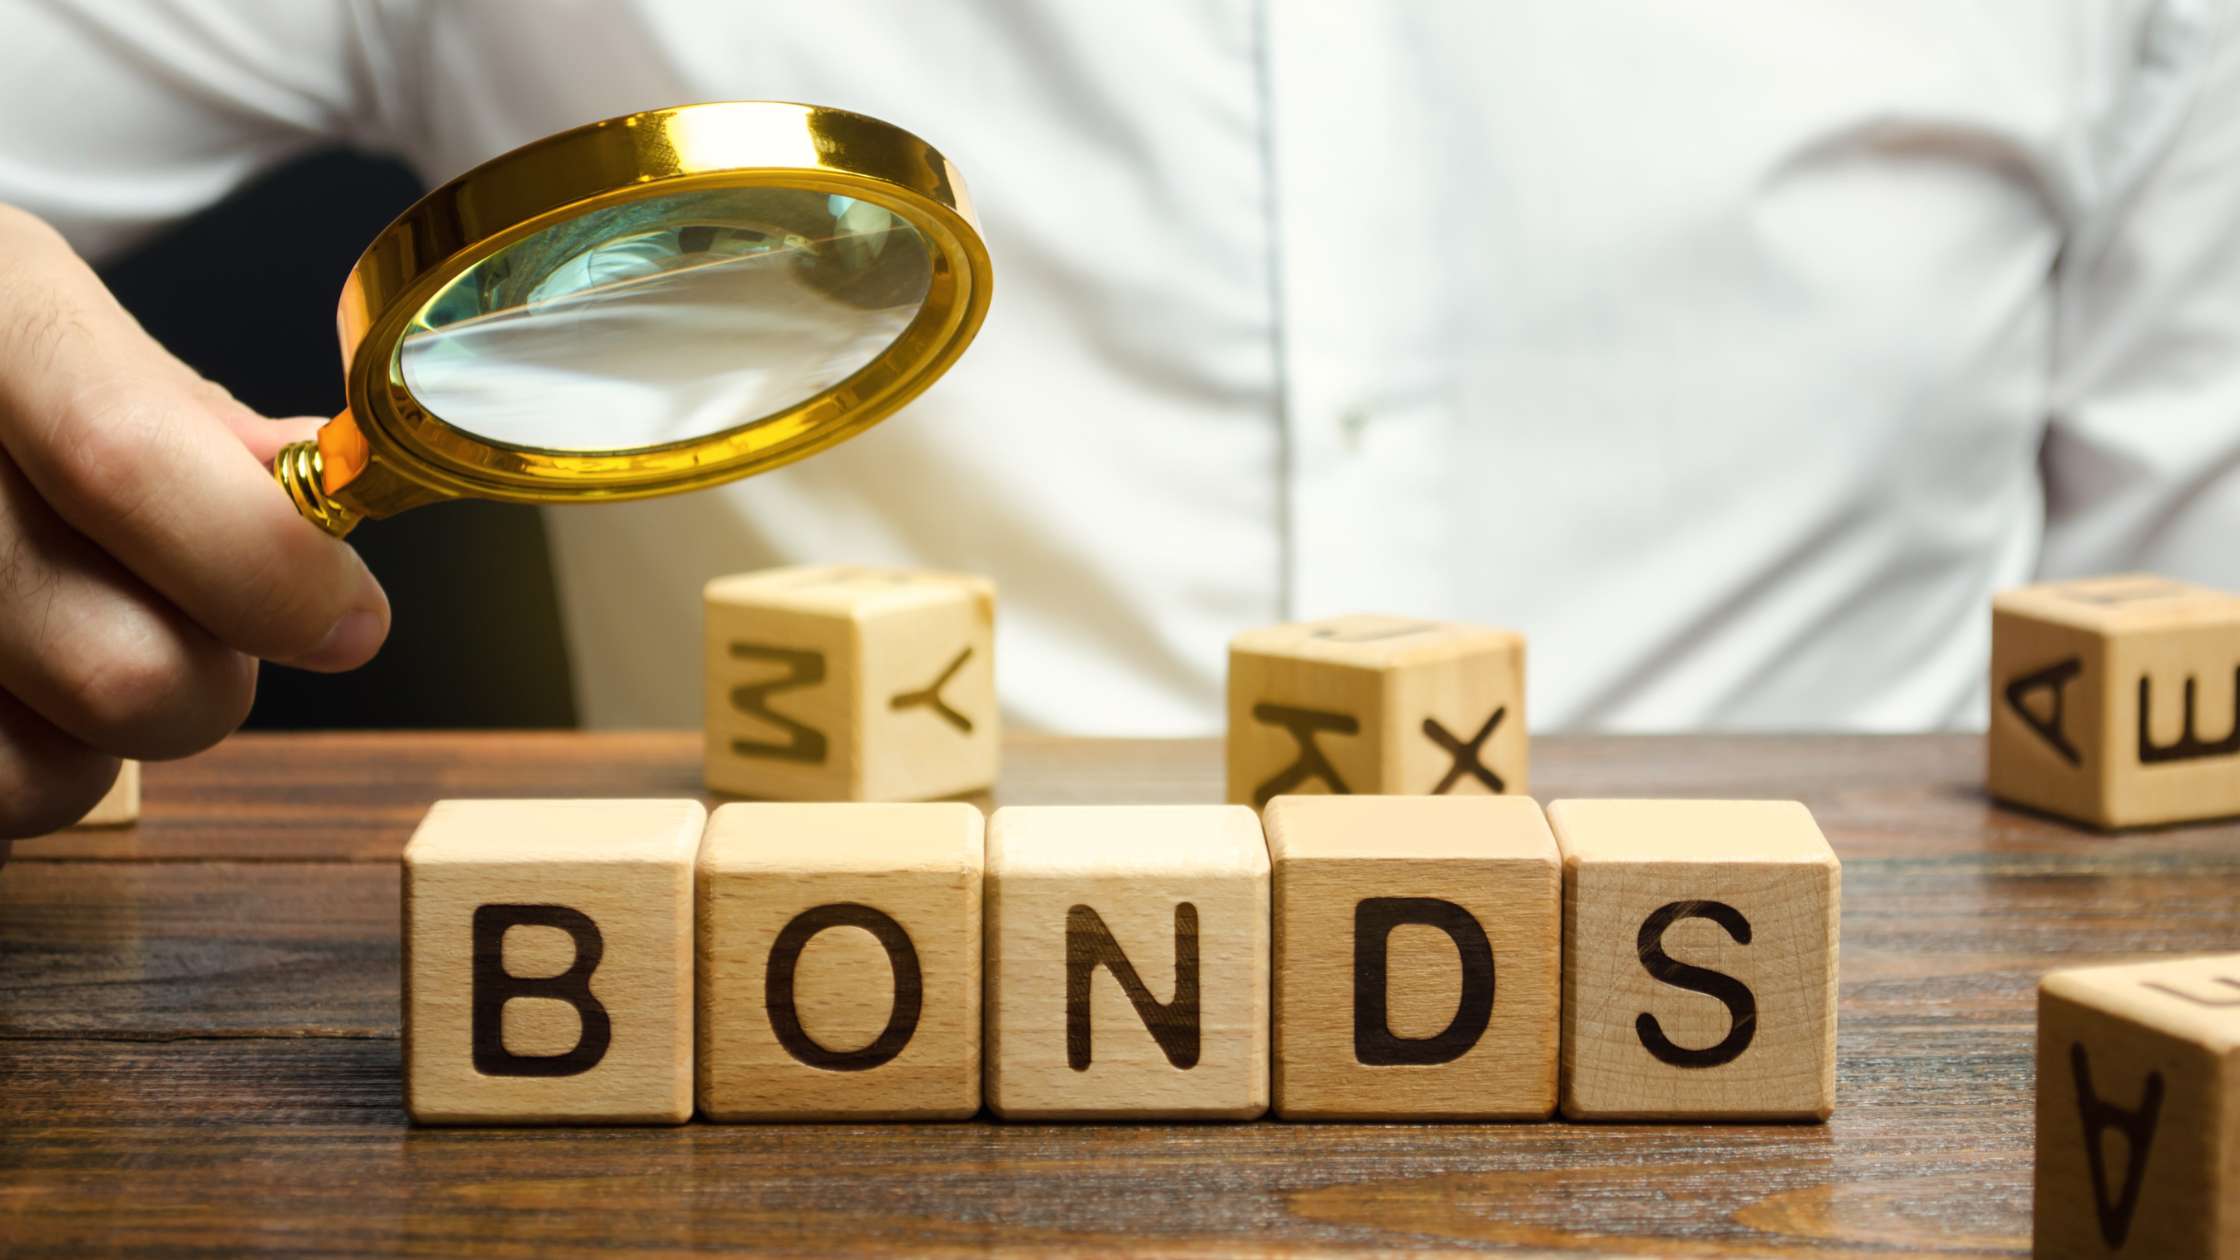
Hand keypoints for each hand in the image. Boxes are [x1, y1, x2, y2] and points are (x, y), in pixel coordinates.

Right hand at [0, 204, 389, 839]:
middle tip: (197, 625)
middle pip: (121, 666)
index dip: (269, 566)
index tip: (350, 622)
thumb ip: (177, 410)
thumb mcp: (35, 319)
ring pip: (46, 776)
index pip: (126, 459)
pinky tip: (6, 685)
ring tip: (69, 643)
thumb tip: (322, 485)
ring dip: (103, 746)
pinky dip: (21, 772)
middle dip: (210, 681)